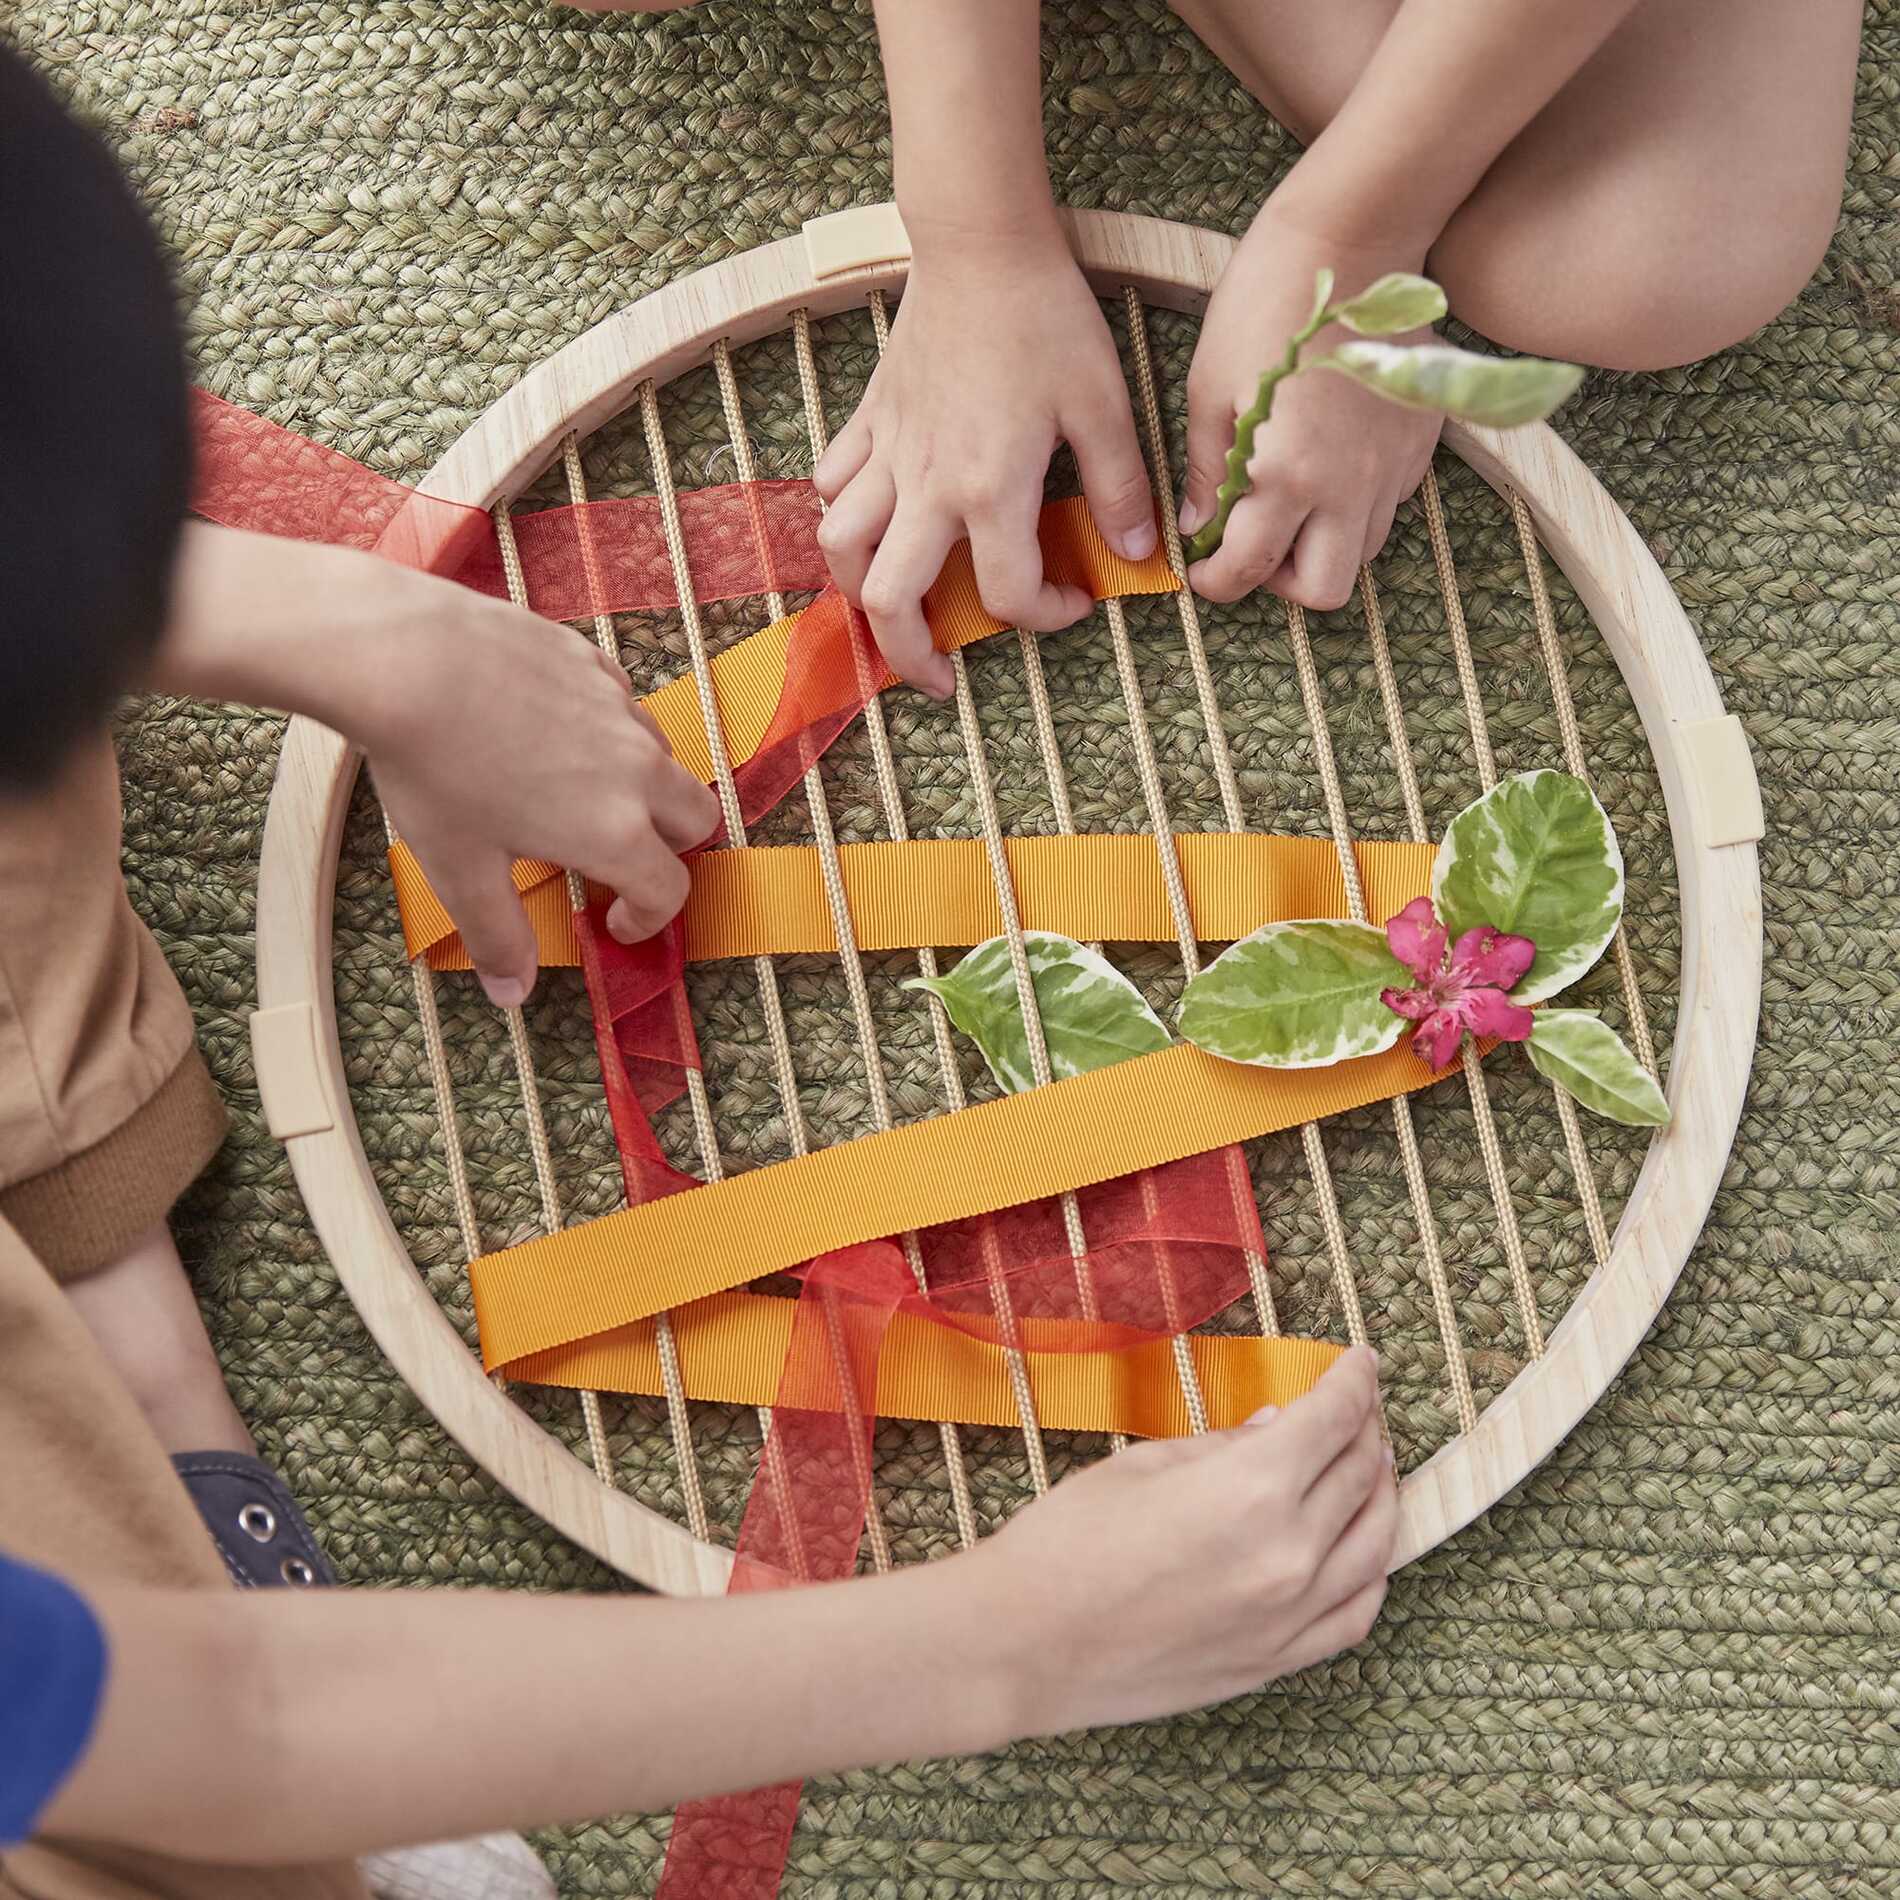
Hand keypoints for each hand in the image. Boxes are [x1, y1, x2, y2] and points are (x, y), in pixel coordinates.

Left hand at [354, 582, 719, 1007]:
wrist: (406, 656)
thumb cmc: (433, 769)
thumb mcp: (459, 869)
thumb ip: (498, 935)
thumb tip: (512, 994)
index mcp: (616, 832)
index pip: (669, 890)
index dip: (647, 919)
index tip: (615, 922)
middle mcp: (637, 771)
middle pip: (698, 819)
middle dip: (671, 850)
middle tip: (620, 861)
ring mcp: (621, 710)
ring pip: (664, 759)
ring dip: (642, 788)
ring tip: (577, 795)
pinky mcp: (594, 662)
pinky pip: (625, 707)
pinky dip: (609, 733)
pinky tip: (550, 734)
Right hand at [813, 237, 1158, 697]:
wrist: (981, 244)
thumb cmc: (1046, 318)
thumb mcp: (1104, 404)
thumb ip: (1120, 486)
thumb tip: (1138, 551)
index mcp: (989, 490)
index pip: (1007, 594)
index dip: (1045, 618)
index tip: (1075, 602)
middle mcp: (927, 487)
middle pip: (889, 601)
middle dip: (911, 656)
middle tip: (941, 677)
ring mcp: (889, 455)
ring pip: (842, 550)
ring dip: (860, 593)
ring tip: (892, 610)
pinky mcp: (869, 421)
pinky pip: (835, 484)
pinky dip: (844, 513)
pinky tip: (873, 520)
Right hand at [970, 1346, 1396, 1737]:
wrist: (1026, 1644)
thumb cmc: (1068, 1540)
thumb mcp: (1145, 1465)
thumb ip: (1225, 1445)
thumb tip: (1278, 1427)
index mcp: (1251, 1487)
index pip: (1333, 1418)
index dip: (1355, 1380)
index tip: (1362, 1360)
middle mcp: (1289, 1552)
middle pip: (1360, 1472)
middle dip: (1367, 1426)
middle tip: (1362, 1403)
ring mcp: (1290, 1615)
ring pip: (1375, 1541)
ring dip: (1381, 1491)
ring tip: (1371, 1464)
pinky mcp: (1277, 1661)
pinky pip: (1356, 1612)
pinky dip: (1372, 1571)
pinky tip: (1364, 1548)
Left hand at [1182, 208, 1442, 608]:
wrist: (1353, 237)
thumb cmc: (1266, 303)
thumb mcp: (1209, 388)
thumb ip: (1204, 471)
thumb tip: (1196, 526)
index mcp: (1287, 474)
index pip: (1248, 570)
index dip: (1215, 581)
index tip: (1201, 568)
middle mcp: (1349, 484)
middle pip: (1323, 591)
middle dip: (1279, 582)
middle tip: (1252, 546)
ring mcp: (1393, 464)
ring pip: (1363, 553)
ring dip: (1320, 547)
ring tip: (1289, 504)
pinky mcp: (1421, 439)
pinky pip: (1390, 504)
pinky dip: (1355, 506)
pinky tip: (1328, 464)